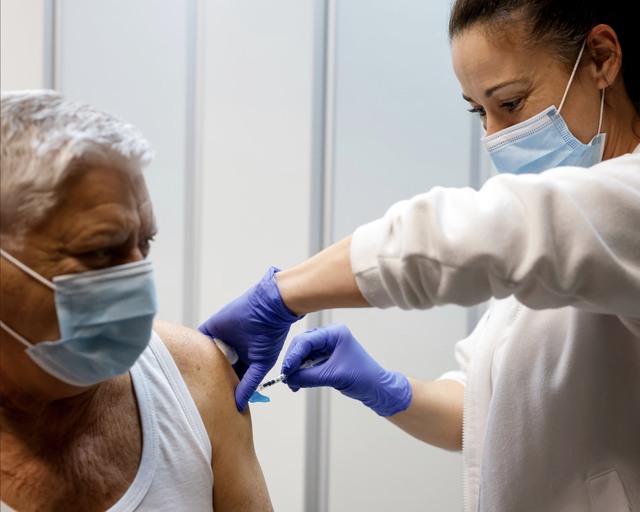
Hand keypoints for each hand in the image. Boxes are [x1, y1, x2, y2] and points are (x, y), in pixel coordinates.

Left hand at [199, 267, 302, 410]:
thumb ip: (248, 384)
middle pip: (217, 368)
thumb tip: (239, 404)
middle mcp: (232, 349)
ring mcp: (221, 338)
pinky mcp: (211, 328)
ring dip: (204, 367)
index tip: (221, 402)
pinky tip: (195, 364)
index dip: (228, 388)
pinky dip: (197, 351)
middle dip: (214, 379)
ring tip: (198, 383)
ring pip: (207, 357)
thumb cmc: (270, 337)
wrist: (267, 310)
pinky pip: (200, 342)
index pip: (232, 376)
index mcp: (245, 357)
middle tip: (206, 395)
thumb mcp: (261, 365)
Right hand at [281, 323, 411, 416]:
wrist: (376, 388)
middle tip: (286, 377)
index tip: (286, 371)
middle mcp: (330, 335)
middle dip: (293, 361)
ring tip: (292, 383)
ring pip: (304, 352)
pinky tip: (298, 382)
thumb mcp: (332, 377)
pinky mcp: (327, 355)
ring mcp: (328, 345)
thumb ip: (308, 377)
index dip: (293, 355)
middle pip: (303, 344)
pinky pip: (309, 360)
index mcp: (335, 333)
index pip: (307, 340)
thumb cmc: (362, 377)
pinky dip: (302, 371)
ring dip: (296, 367)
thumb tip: (289, 380)